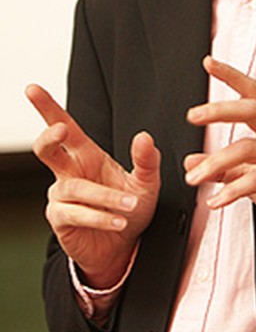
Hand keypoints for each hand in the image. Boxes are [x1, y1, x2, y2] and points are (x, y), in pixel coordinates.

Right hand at [26, 84, 160, 287]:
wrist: (124, 243)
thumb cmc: (132, 207)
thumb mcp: (147, 182)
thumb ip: (147, 160)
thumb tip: (144, 136)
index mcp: (87, 155)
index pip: (65, 127)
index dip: (47, 108)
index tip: (32, 88)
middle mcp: (70, 171)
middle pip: (46, 149)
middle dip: (48, 137)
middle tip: (61, 129)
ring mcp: (62, 196)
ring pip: (74, 188)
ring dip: (105, 197)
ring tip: (130, 205)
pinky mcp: (60, 220)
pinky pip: (76, 213)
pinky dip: (100, 216)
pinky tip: (117, 221)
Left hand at [184, 57, 255, 241]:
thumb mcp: (254, 174)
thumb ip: (224, 168)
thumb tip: (191, 162)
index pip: (253, 93)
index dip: (232, 76)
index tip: (209, 63)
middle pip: (253, 110)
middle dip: (221, 109)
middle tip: (193, 115)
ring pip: (249, 147)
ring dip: (215, 162)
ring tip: (193, 177)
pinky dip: (232, 192)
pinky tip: (216, 202)